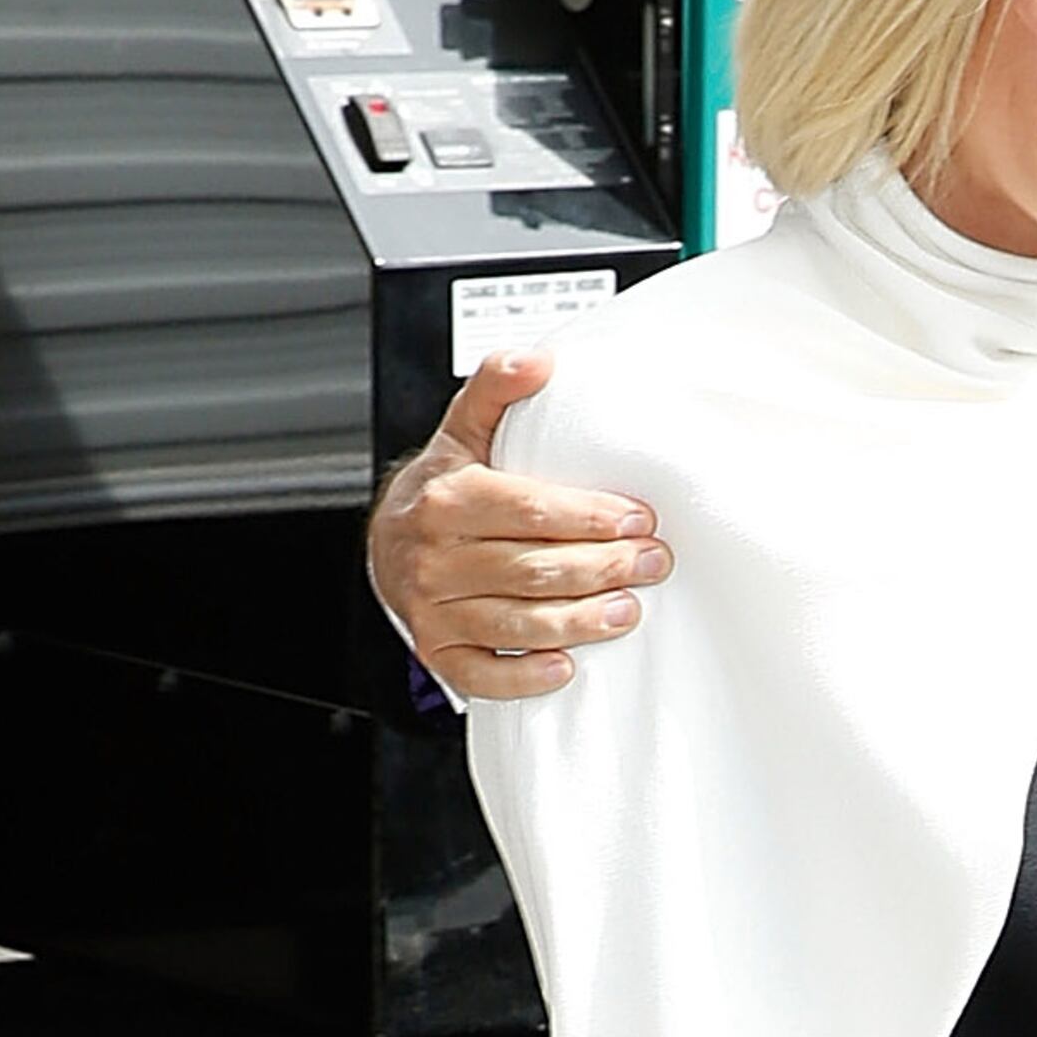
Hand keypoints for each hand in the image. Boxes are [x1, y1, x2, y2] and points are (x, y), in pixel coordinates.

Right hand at [366, 351, 669, 702]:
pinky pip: (484, 674)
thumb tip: (537, 361)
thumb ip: (495, 392)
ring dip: (580, 620)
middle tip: (651, 562)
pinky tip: (566, 666)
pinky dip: (526, 675)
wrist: (384, 544)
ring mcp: (434, 609)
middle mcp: (434, 556)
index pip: (531, 509)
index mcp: (445, 500)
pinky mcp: (439, 651)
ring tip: (628, 609)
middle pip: (533, 567)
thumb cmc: (440, 491)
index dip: (591, 516)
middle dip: (602, 567)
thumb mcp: (461, 433)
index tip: (638, 518)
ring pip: (518, 621)